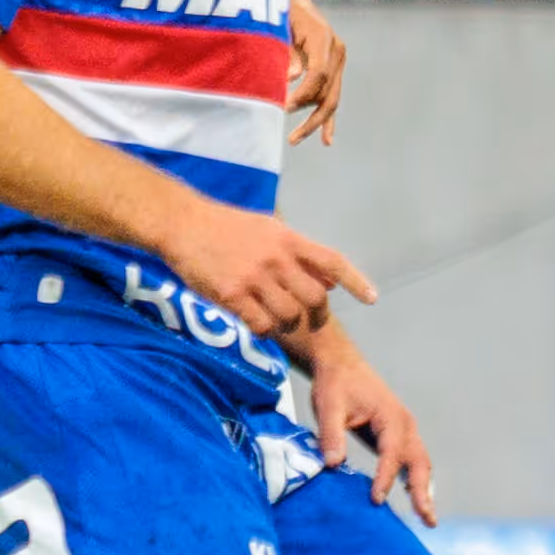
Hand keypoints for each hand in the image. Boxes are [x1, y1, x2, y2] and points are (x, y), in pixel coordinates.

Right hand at [166, 206, 374, 343]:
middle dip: (317, 315)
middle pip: (315, 298)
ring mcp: (254, 278)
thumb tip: (331, 283)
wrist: (182, 224)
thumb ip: (299, 255)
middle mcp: (277, 259)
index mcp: (289, 240)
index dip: (357, 281)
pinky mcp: (231, 295)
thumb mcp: (270, 230)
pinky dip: (265, 330)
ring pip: (289, 316)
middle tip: (310, 321)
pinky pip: (261, 325)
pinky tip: (258, 324)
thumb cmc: (226, 226)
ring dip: (289, 325)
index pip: (333, 262)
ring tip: (279, 321)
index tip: (372, 298)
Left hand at [284, 0, 348, 145]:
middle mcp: (336, 51)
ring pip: (331, 98)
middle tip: (290, 136)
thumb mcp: (279, 27)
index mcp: (323, 37)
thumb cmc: (280, 11)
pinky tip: (326, 140)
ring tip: (294, 139)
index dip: (303, 93)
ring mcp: (338, 62)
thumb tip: (289, 79)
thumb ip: (286, 52)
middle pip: (329, 91)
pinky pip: (332, 97)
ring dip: (315, 121)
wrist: (294, 0)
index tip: (283, 108)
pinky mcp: (334, 70)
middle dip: (310, 115)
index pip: (319, 74)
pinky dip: (328, 119)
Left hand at [308, 334, 436, 520]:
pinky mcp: (398, 435)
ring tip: (427, 516)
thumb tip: (331, 464)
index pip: (392, 453)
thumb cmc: (336, 384)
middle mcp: (405, 424)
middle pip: (419, 461)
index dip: (385, 477)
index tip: (376, 499)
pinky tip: (414, 497)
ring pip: (421, 463)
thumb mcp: (329, 406)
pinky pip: (413, 460)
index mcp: (390, 417)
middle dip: (423, 491)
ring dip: (424, 489)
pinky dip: (416, 479)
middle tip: (426, 518)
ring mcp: (405, 429)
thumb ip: (331, 435)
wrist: (341, 364)